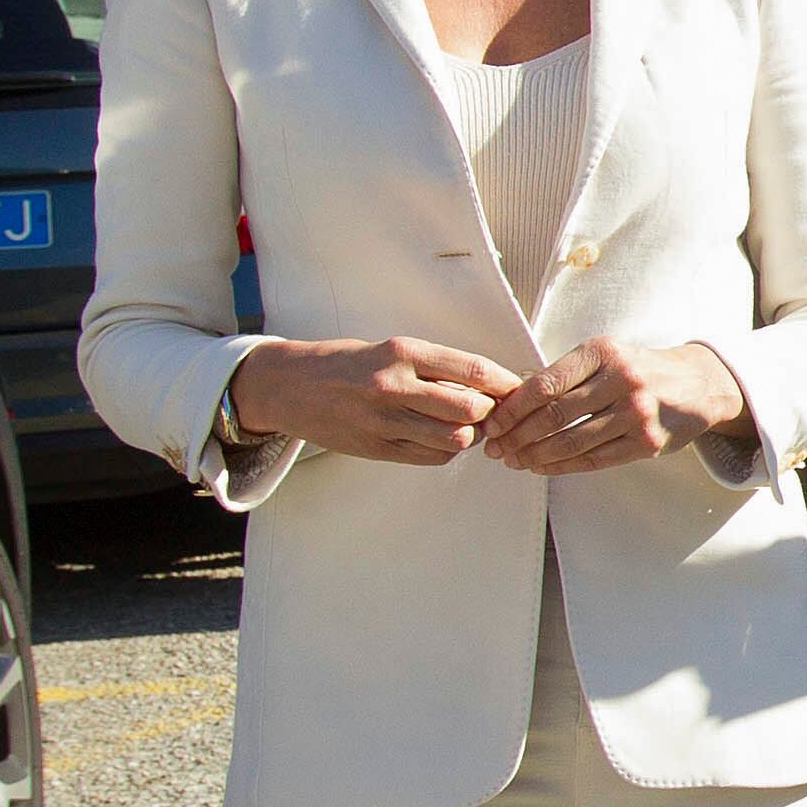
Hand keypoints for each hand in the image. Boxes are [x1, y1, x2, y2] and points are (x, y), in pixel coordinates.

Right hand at [226, 336, 520, 465]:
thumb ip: (435, 367)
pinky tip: (438, 438)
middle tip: (490, 411)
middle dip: (489, 412)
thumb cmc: (346, 364)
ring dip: (470, 435)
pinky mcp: (377, 448)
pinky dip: (447, 450)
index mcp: (403, 352)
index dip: (505, 384)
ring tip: (463, 426)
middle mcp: (394, 385)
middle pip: (471, 410)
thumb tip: (490, 384)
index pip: (474, 371)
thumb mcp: (390, 350)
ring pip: (455, 439)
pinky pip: (432, 457)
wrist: (288, 386)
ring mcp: (384, 420)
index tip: (518, 388)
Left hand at [473, 338, 756, 475]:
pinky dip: (563, 467)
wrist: (698, 384)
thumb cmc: (639, 369)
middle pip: (554, 416)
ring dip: (535, 456)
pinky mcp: (648, 442)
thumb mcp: (607, 355)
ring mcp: (637, 414)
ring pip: (571, 442)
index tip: (492, 423)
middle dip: (517, 436)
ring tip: (515, 461)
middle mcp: (622, 381)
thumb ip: (567, 374)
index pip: (545, 384)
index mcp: (603, 353)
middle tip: (496, 448)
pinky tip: (543, 468)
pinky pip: (595, 459)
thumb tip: (512, 402)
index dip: (512, 409)